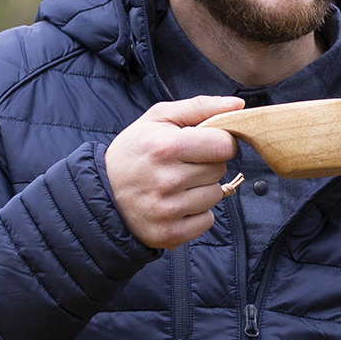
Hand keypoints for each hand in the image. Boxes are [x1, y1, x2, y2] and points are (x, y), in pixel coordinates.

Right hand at [104, 95, 244, 248]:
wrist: (101, 193)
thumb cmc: (134, 151)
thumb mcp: (158, 118)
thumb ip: (200, 107)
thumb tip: (239, 105)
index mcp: (166, 147)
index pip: (224, 145)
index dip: (218, 142)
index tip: (203, 143)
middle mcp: (167, 181)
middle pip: (220, 170)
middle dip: (207, 164)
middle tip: (182, 164)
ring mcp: (168, 211)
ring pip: (216, 195)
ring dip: (202, 188)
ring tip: (176, 184)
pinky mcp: (170, 234)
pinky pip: (207, 220)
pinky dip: (196, 213)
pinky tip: (175, 204)